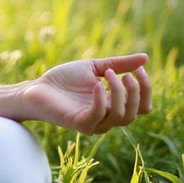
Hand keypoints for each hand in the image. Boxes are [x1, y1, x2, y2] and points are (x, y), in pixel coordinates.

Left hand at [20, 54, 152, 134]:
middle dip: (135, 91)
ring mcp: (95, 123)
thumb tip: (146, 58)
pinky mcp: (80, 124)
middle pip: (137, 112)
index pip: (144, 107)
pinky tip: (96, 84)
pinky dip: (101, 100)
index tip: (140, 69)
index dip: (146, 89)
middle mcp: (108, 117)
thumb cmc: (63, 79)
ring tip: (107, 73)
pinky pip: (99, 116)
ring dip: (119, 92)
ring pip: (121, 116)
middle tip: (123, 73)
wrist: (36, 87)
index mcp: (114, 105)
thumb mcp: (94, 67)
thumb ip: (118, 64)